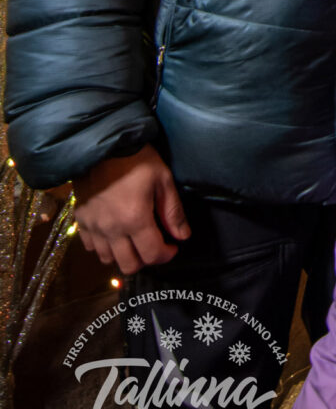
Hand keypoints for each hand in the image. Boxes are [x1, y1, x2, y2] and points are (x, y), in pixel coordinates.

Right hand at [72, 146, 189, 273]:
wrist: (101, 142)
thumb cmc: (136, 158)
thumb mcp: (162, 179)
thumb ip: (173, 211)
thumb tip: (183, 236)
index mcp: (134, 219)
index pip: (152, 255)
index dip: (166, 255)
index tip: (172, 246)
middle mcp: (111, 229)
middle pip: (128, 265)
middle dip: (145, 259)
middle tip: (153, 243)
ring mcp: (92, 226)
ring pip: (108, 259)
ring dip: (123, 254)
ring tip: (133, 239)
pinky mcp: (80, 219)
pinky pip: (90, 246)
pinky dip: (103, 246)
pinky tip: (113, 232)